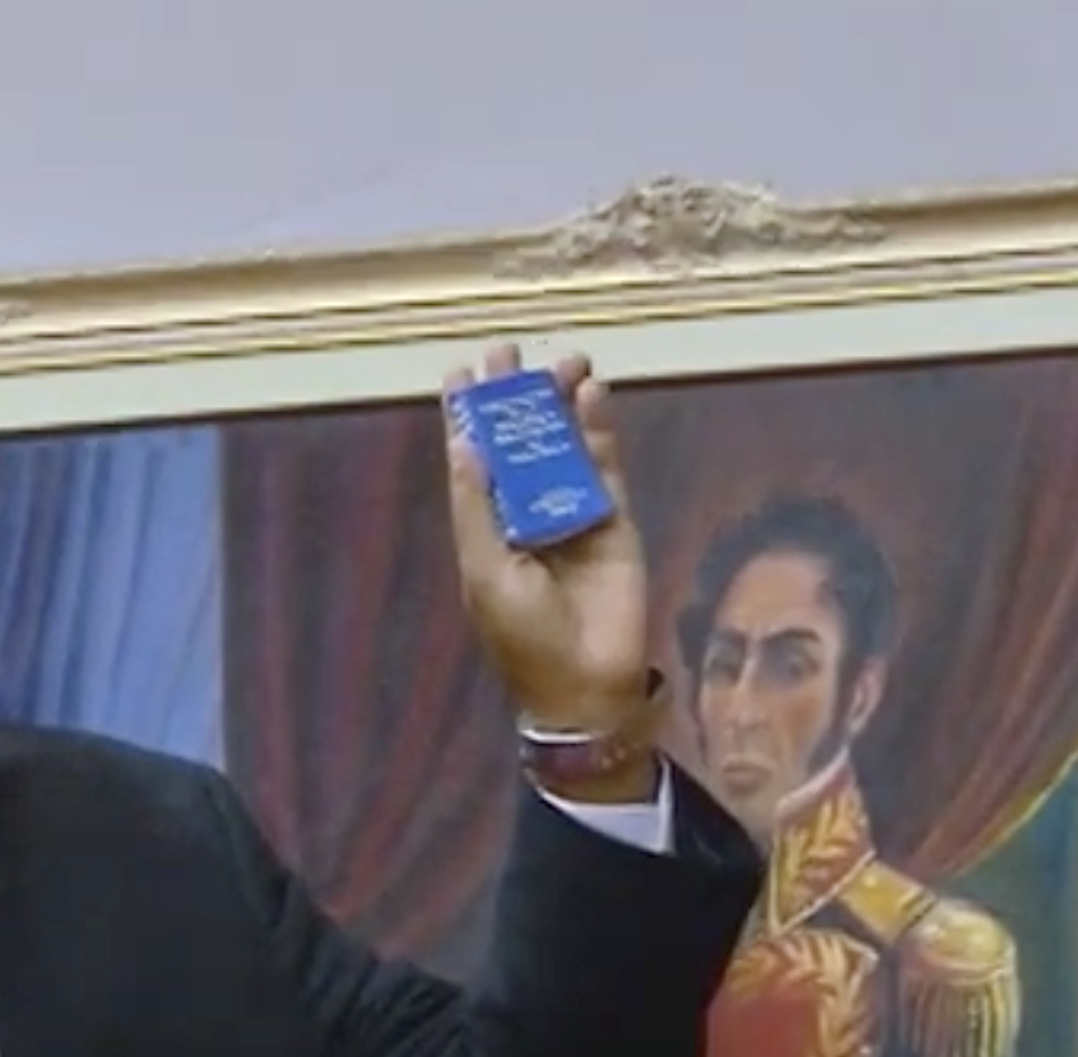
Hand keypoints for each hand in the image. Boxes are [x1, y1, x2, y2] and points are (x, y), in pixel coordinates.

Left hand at [442, 343, 649, 733]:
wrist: (586, 683)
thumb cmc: (523, 634)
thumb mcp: (486, 570)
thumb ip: (476, 506)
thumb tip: (463, 444)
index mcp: (487, 525)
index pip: (475, 460)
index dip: (468, 418)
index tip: (462, 372)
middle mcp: (527, 511)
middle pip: (520, 441)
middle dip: (514, 397)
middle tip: (509, 350)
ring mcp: (573, 512)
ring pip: (565, 445)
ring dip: (561, 403)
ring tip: (564, 361)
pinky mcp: (615, 519)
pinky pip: (606, 467)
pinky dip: (601, 431)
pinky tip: (594, 395)